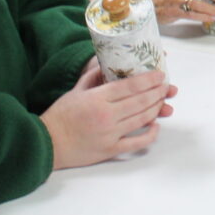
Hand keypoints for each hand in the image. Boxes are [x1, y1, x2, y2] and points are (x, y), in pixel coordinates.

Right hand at [39, 63, 177, 168]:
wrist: (47, 144)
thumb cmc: (60, 116)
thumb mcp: (75, 91)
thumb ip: (92, 77)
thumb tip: (106, 63)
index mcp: (97, 98)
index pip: (130, 86)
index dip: (149, 80)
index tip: (160, 75)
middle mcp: (106, 115)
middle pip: (140, 101)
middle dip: (157, 92)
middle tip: (166, 86)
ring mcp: (110, 133)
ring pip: (141, 119)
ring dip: (156, 108)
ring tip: (162, 101)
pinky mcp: (110, 150)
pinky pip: (137, 142)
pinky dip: (150, 134)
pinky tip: (156, 125)